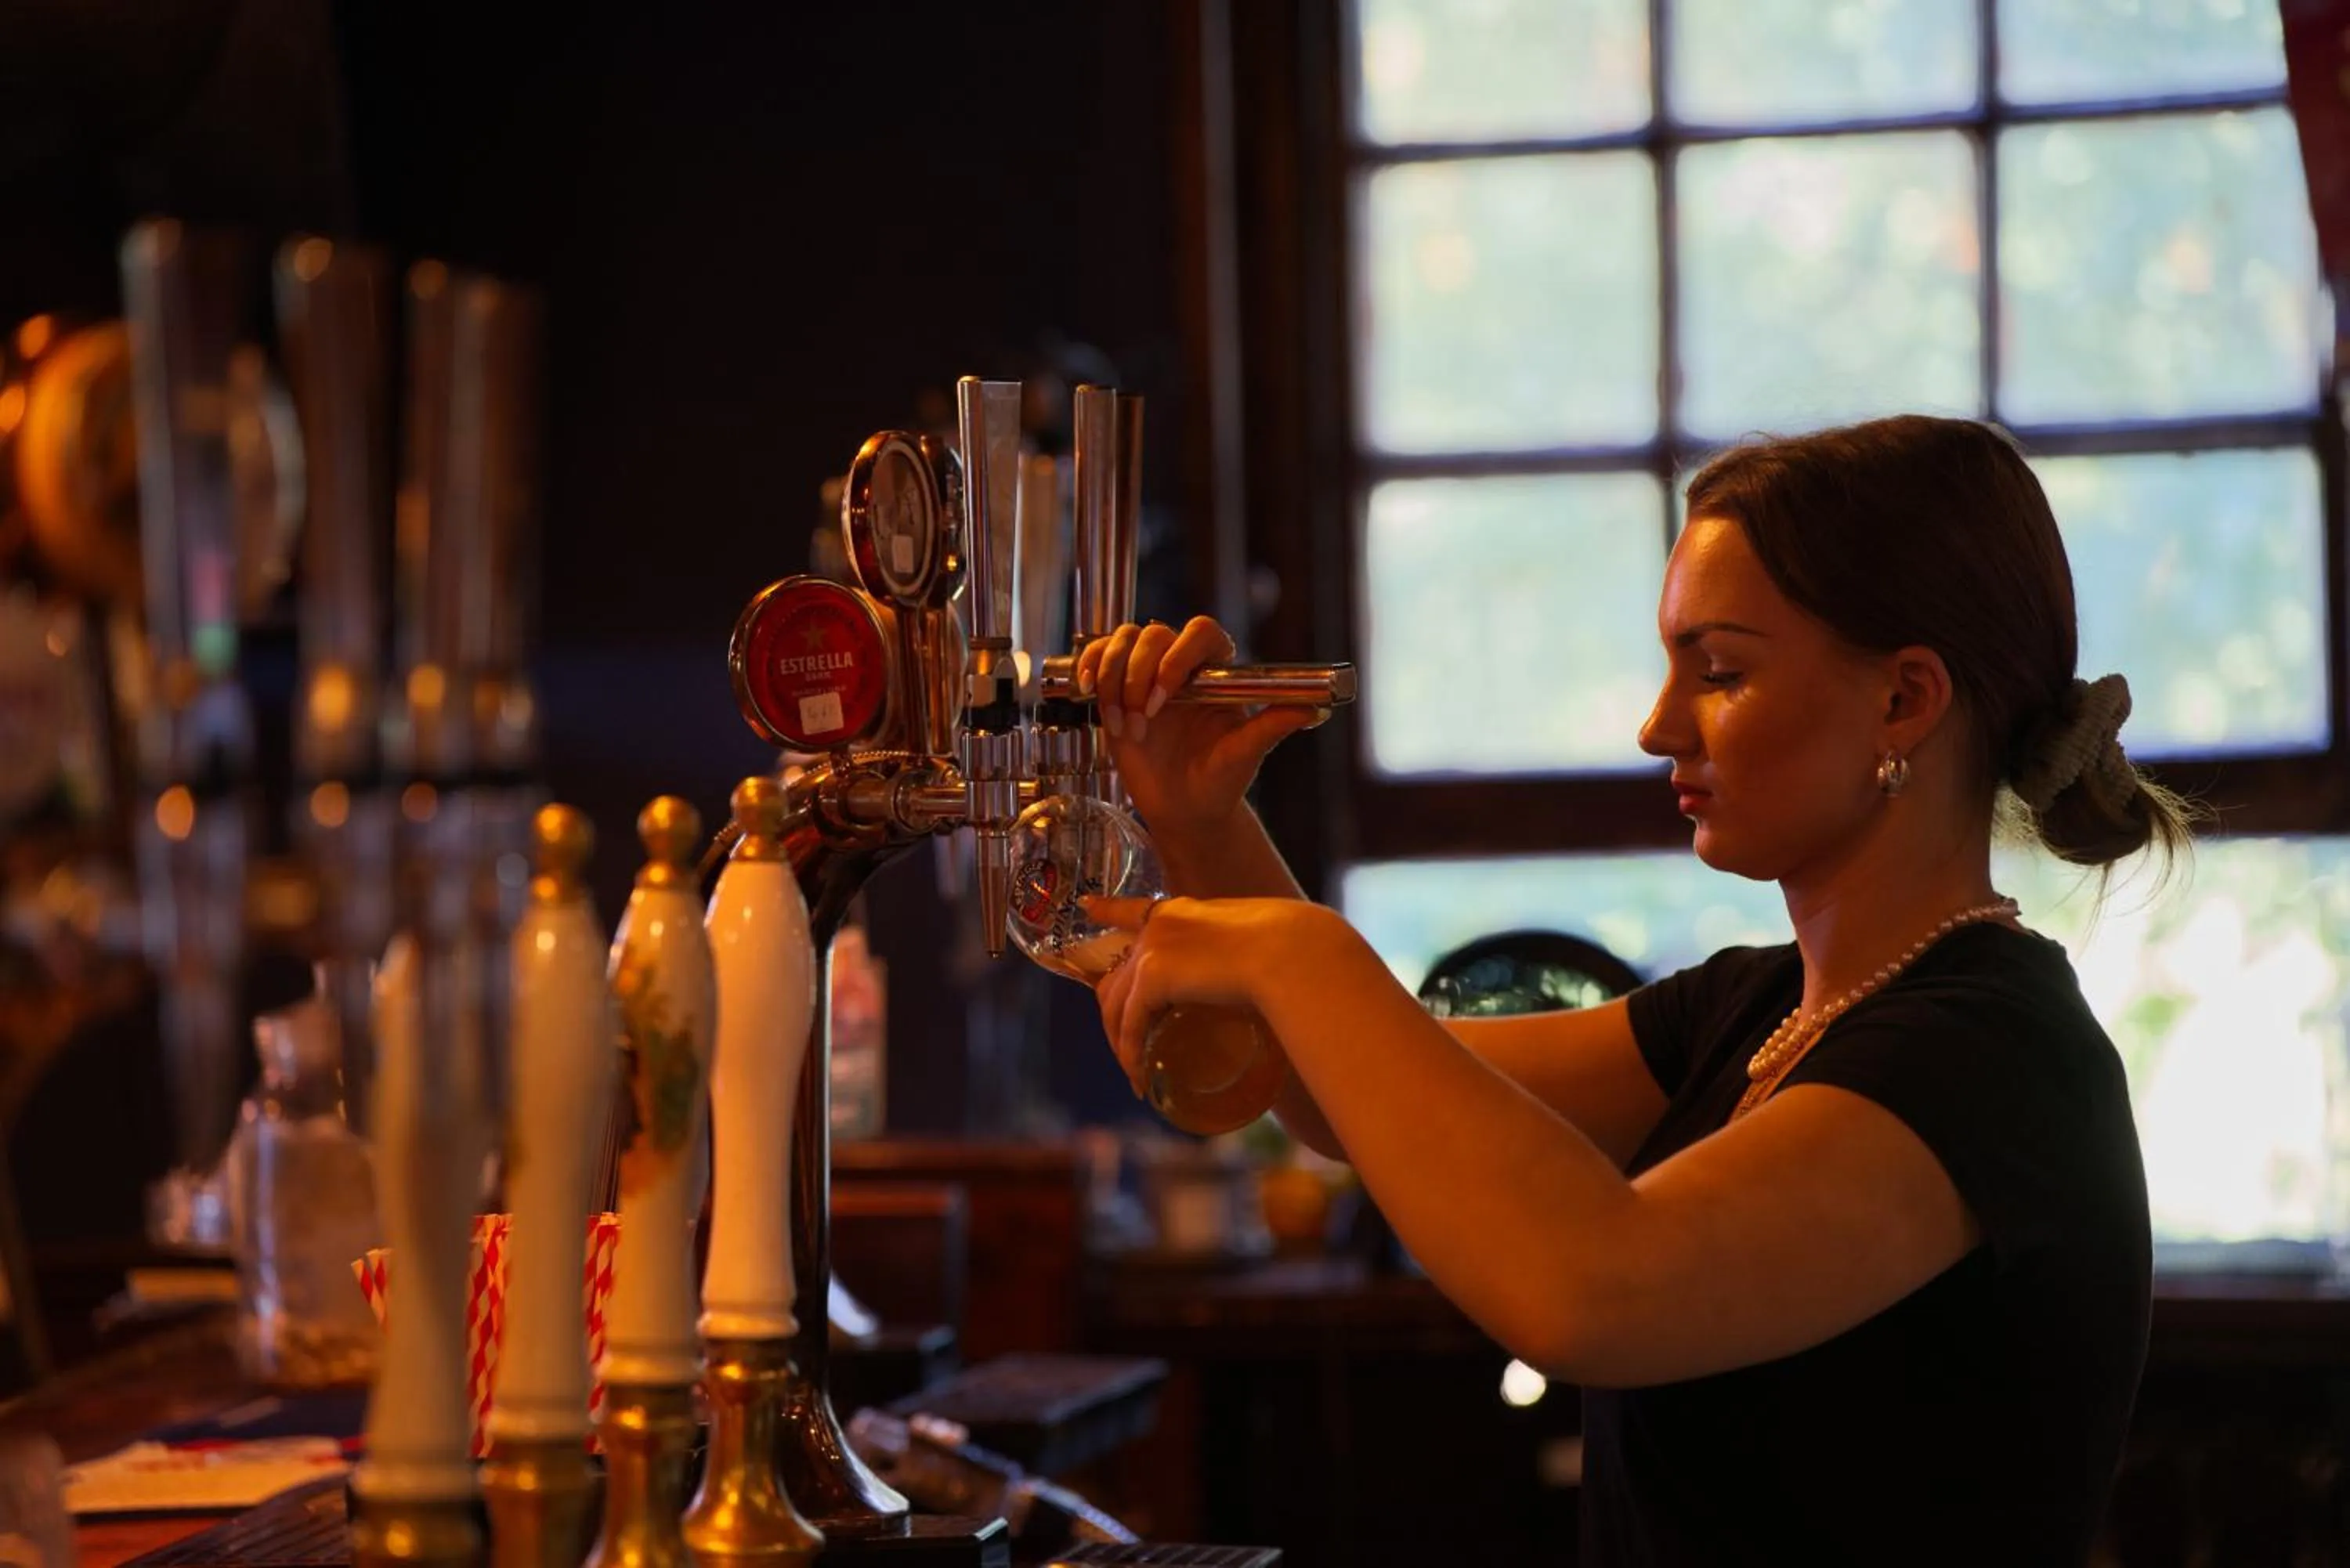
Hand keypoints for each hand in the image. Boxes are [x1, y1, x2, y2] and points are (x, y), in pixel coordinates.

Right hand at [1073, 616, 1327, 836]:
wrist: (1184, 809)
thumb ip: (1272, 726)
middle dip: (1142, 673)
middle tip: (1147, 717)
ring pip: (1122, 641)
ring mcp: (1146, 674)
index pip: (1202, 632)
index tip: (1169, 690)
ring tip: (1125, 724)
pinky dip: (1090, 671)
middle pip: (1154, 633)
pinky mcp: (1116, 688)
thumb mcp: (1245, 755)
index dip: (1181, 652)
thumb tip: (1315, 709)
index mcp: (1217, 672)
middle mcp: (1182, 665)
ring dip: (1115, 678)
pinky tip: (1092, 696)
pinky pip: (1097, 658)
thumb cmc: (1220, 781)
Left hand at [1084, 894, 1333, 1095]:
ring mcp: (1151, 948)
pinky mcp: (1152, 977)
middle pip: (1116, 975)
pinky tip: (1139, 1077)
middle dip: (1116, 1016)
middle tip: (1127, 1048)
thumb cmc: (1291, 950)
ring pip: (1115, 1005)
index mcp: (1182, 911)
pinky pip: (1130, 1025)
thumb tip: (1266, 985)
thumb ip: (1242, 958)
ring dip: (1121, 1044)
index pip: (1132, 909)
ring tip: (1136, 1074)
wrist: (1289, 952)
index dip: (1106, 910)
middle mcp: (1157, 925)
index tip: (1086, 906)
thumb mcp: (1255, 945)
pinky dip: (1131, 1055)